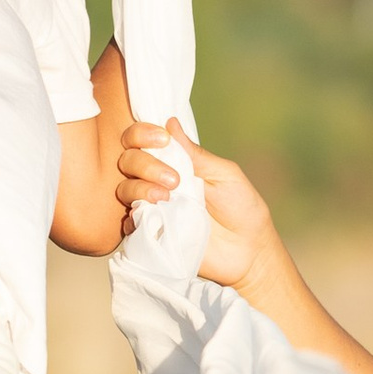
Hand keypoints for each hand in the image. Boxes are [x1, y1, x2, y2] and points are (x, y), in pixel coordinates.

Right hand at [116, 120, 282, 291]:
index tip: (162, 140)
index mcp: (175, 162)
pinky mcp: (150, 234)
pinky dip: (134, 219)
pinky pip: (127, 223)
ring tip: (165, 199)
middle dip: (144, 164)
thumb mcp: (224, 175)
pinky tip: (152, 220)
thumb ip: (195, 153)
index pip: (142, 140)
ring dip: (140, 188)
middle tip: (174, 180)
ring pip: (124, 189)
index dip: (143, 134)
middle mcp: (158, 181)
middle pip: (128, 161)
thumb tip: (170, 121)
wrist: (248, 252)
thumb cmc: (242, 209)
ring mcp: (152, 208)